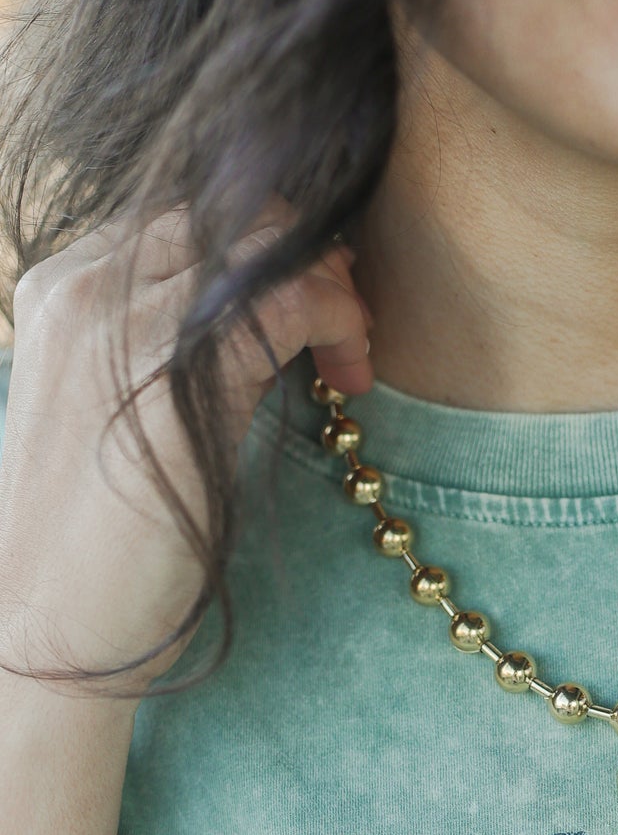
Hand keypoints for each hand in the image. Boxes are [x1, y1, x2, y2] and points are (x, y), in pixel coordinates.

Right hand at [0, 194, 372, 684]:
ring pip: (266, 241)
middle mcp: (86, 285)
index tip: (309, 318)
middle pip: (231, 209)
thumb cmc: (93, 544)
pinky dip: (337, 321)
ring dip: (331, 288)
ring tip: (350, 358)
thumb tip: (254, 333)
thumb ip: (165, 354)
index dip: (265, 251)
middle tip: (343, 331)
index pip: (189, 218)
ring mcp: (125, 320)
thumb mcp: (123, 418)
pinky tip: (348, 376)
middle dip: (306, 255)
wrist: (49, 624)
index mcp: (65, 289)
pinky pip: (288, 297)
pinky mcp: (174, 372)